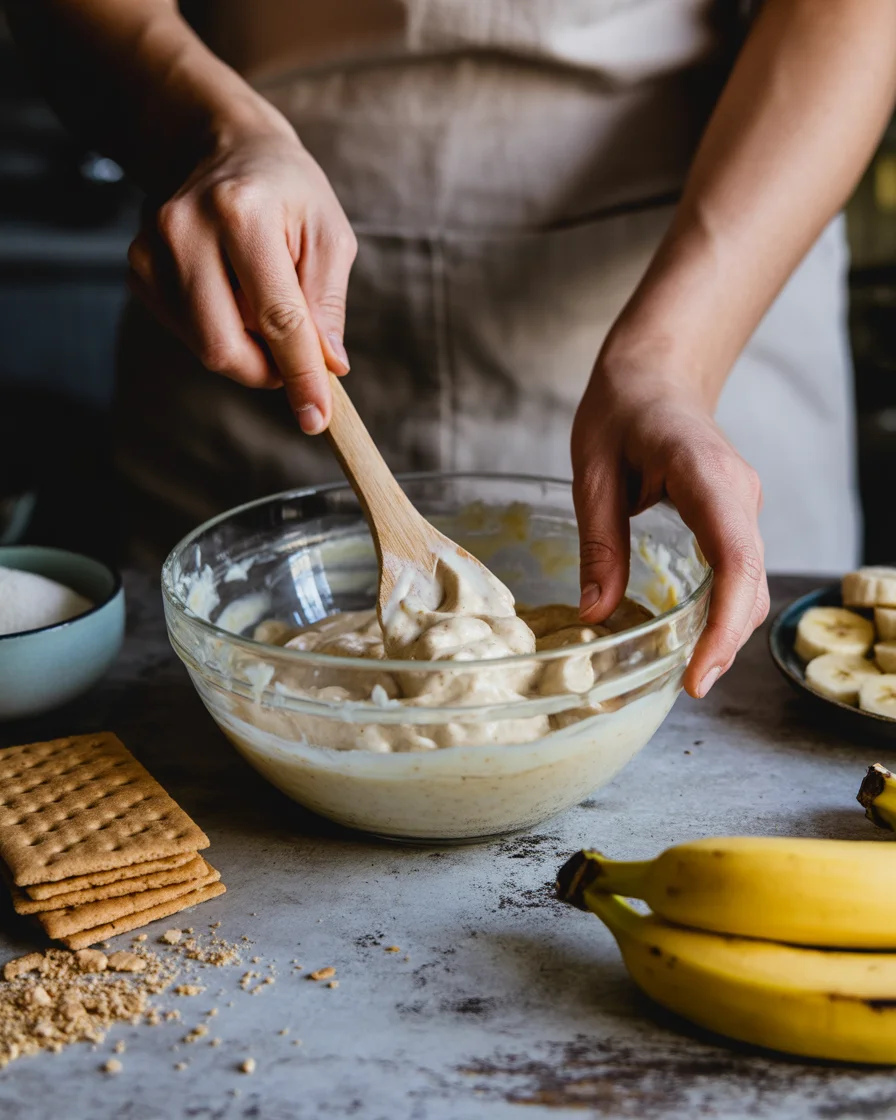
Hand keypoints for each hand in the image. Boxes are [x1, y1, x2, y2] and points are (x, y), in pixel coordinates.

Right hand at [126, 112, 356, 433]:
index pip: (277, 317)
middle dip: (267, 371)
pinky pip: (186, 333)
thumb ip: (327, 305)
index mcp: (241, 213)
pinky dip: (221, 332)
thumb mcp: (330, 236)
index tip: (317, 418)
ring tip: (266, 306)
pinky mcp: (138, 269)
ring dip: (247, 349)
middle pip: (223, 346)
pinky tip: (233, 294)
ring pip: (204, 346)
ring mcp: (152, 249)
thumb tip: (327, 367)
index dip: (300, 374)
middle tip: (296, 360)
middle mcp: (185, 229)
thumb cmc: (289, 193)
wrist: (227, 148)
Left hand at [571, 367, 768, 697]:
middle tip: (686, 686)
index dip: (723, 626)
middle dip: (725, 641)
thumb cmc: (620, 408)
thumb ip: (599, 542)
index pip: (736, 560)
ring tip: (687, 671)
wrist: (657, 372)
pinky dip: (722, 608)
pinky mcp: (734, 516)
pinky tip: (693, 634)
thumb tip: (596, 614)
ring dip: (726, 629)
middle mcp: (738, 494)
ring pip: (751, 582)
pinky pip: (739, 571)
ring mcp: (742, 505)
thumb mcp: (591, 471)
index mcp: (705, 475)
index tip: (699, 674)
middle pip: (751, 583)